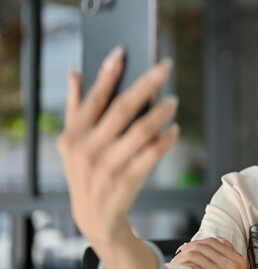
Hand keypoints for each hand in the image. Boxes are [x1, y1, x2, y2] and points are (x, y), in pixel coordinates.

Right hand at [56, 46, 179, 245]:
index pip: (94, 97)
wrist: (94, 217)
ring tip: (174, 100)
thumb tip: (74, 70)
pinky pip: (151, 155)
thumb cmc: (86, 170)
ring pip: (140, 131)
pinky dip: (165, 140)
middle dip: (146, 85)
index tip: (123, 52)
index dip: (108, 73)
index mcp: (74, 134)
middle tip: (165, 67)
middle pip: (122, 109)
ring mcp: (107, 167)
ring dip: (160, 112)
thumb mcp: (73, 142)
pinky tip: (174, 129)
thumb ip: (75, 106)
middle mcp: (88, 149)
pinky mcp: (127, 181)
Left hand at [171, 237, 248, 268]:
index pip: (213, 242)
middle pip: (202, 247)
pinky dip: (183, 268)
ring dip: (181, 258)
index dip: (196, 242)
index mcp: (238, 260)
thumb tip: (220, 240)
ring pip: (196, 256)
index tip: (187, 247)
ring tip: (176, 264)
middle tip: (178, 255)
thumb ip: (232, 257)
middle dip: (186, 249)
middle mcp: (232, 265)